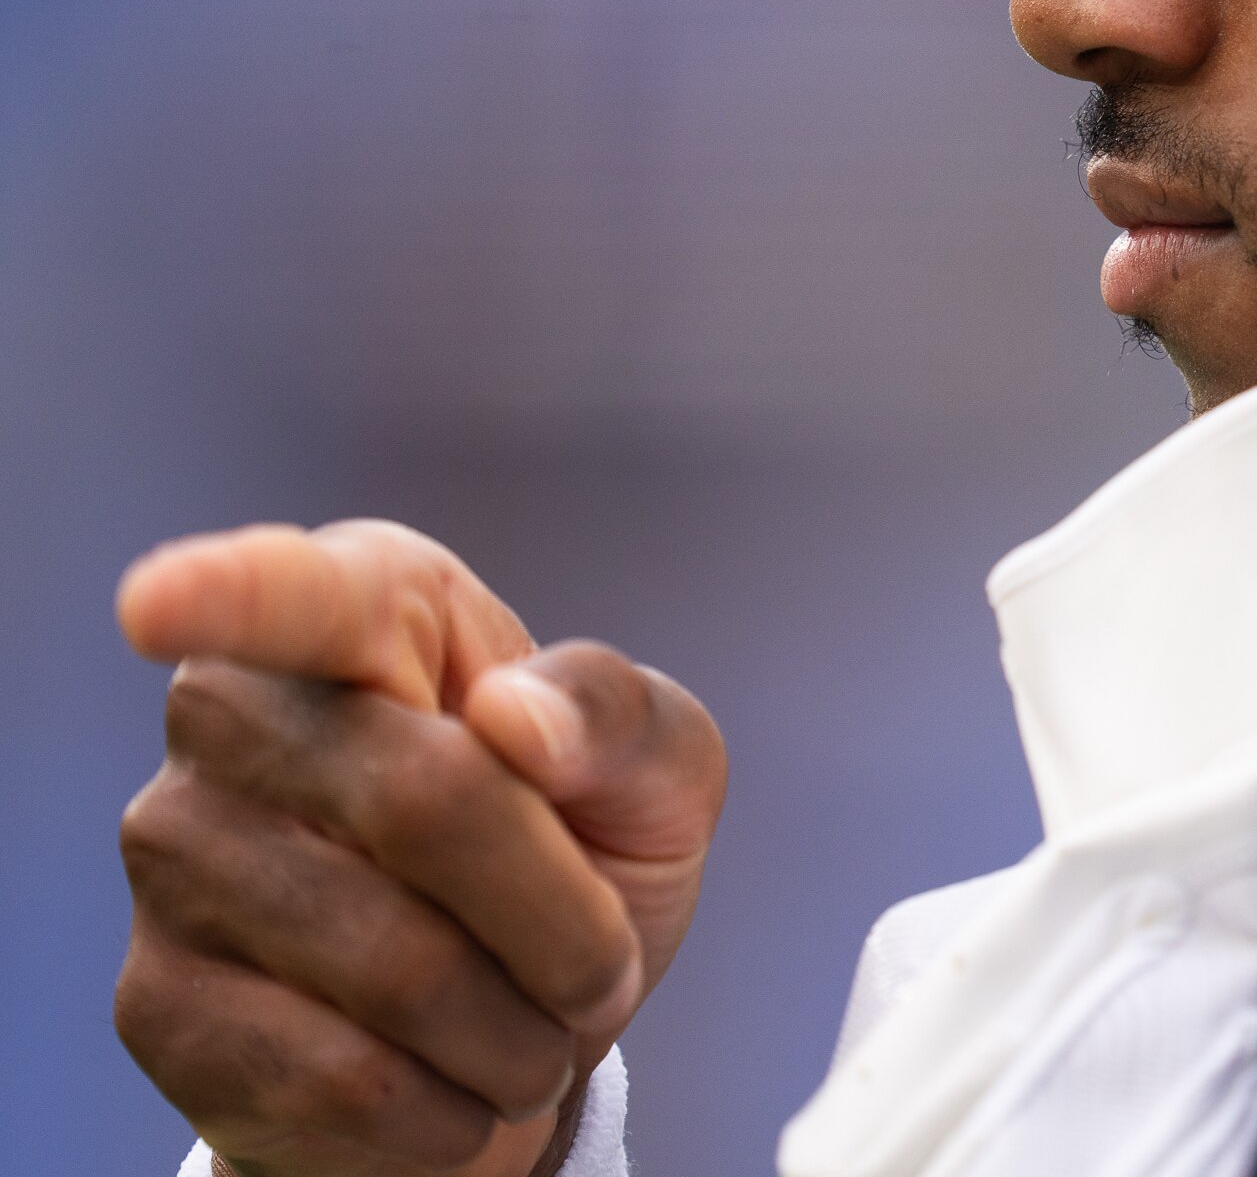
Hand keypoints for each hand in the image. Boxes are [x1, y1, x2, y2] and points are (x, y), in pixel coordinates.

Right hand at [113, 521, 727, 1176]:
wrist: (516, 1022)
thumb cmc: (581, 844)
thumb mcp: (655, 768)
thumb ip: (617, 714)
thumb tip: (513, 718)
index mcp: (370, 607)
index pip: (294, 594)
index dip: (229, 593)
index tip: (158, 604)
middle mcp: (236, 712)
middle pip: (426, 802)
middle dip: (565, 919)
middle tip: (602, 968)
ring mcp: (177, 857)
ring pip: (397, 964)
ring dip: (518, 1031)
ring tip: (536, 1030)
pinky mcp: (159, 1004)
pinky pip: (342, 1078)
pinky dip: (450, 1106)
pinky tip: (459, 1087)